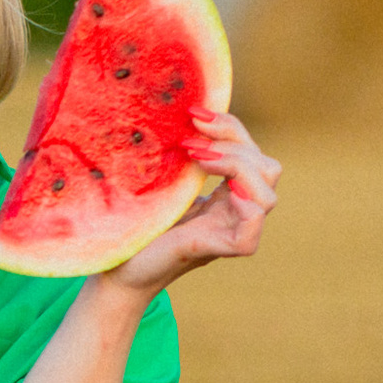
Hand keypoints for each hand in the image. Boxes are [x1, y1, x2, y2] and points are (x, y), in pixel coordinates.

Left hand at [102, 110, 279, 293]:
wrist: (115, 269)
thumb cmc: (135, 226)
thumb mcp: (162, 181)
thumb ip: (182, 156)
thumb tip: (189, 113)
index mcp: (224, 194)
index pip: (250, 153)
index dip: (230, 127)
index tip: (194, 113)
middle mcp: (232, 212)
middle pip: (268, 169)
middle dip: (236, 143)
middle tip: (192, 142)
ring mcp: (227, 232)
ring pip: (267, 197)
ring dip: (239, 168)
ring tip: (198, 161)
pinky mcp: (214, 252)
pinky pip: (250, 235)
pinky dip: (245, 211)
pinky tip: (220, 194)